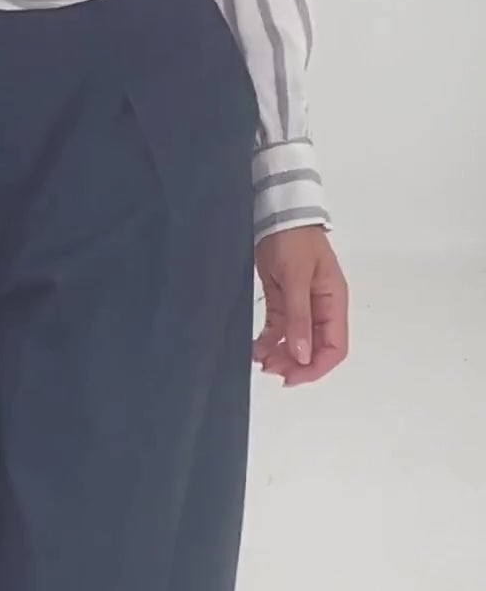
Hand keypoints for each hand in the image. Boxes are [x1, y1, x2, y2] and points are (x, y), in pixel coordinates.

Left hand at [252, 225, 348, 387]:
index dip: (316, 368)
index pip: (335, 347)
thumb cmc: (293, 239)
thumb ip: (299, 318)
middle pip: (315, 348)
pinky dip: (269, 340)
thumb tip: (304, 356)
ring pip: (296, 341)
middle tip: (270, 369)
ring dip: (281, 355)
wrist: (275, 212)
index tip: (292, 378)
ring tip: (260, 361)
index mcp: (334, 302)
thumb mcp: (296, 278)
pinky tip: (256, 348)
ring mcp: (301, 304)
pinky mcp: (282, 298)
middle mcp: (321, 307)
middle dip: (295, 364)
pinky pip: (279, 328)